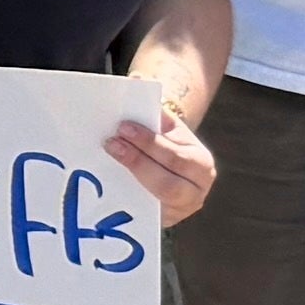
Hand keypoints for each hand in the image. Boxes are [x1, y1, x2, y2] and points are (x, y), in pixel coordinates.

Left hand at [105, 97, 219, 225]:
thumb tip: (136, 83)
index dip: (149, 143)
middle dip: (137, 163)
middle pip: (166, 184)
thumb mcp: (166, 125)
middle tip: (111, 144)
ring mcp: (178, 212)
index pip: (175, 156)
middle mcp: (195, 192)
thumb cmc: (165, 140)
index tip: (123, 128)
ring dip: (129, 180)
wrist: (171, 162)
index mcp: (201, 164)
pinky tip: (104, 184)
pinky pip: (141, 214)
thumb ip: (154, 109)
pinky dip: (124, 200)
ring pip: (154, 201)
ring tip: (107, 158)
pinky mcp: (161, 222)